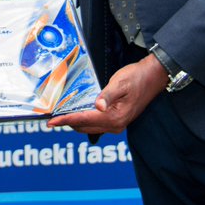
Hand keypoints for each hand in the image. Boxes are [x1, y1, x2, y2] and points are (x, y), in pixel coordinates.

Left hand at [47, 56, 167, 134]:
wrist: (153, 77)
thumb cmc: (136, 77)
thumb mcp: (120, 83)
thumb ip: (107, 95)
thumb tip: (97, 106)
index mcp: (114, 117)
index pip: (84, 120)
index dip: (66, 120)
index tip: (51, 122)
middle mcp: (115, 124)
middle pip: (85, 127)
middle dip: (67, 123)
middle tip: (52, 118)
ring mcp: (117, 124)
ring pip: (90, 127)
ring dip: (75, 123)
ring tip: (61, 116)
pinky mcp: (118, 120)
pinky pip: (97, 124)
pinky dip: (85, 120)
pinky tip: (78, 113)